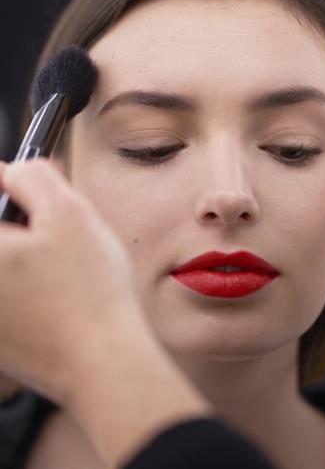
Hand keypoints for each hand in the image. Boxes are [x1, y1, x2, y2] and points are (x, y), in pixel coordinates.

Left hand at [0, 158, 211, 467]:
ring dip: (27, 254)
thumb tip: (14, 172)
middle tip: (56, 226)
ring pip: (8, 265)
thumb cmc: (90, 296)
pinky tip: (61, 291)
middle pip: (1, 236)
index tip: (29, 189)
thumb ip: (32, 177)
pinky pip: (12, 295)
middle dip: (24, 222)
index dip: (12, 188)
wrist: (104, 364)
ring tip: (66, 264)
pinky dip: (29, 285)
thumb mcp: (68, 212)